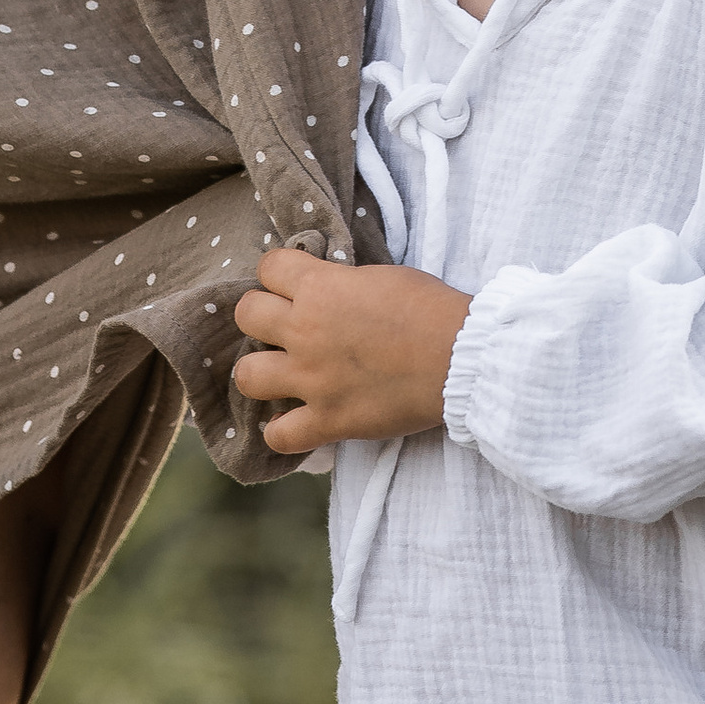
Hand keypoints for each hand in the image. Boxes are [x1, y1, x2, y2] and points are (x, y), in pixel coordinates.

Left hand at [232, 246, 470, 456]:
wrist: (457, 358)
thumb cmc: (430, 308)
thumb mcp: (379, 276)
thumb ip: (342, 284)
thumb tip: (329, 291)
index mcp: (319, 287)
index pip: (268, 267)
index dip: (279, 274)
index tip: (293, 284)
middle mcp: (305, 331)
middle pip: (247, 314)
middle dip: (261, 316)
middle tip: (284, 326)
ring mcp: (312, 379)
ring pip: (248, 375)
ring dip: (261, 373)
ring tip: (281, 374)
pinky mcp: (329, 420)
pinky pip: (280, 436)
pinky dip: (282, 432)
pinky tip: (295, 422)